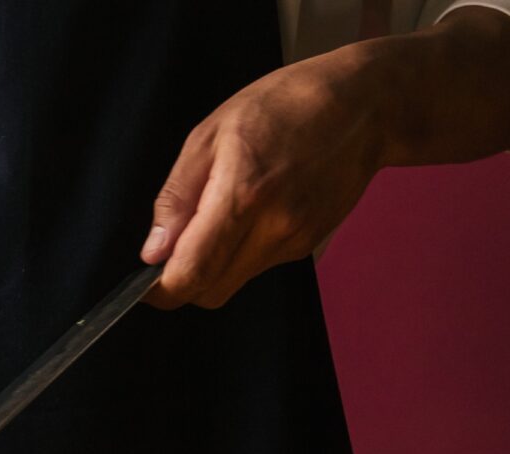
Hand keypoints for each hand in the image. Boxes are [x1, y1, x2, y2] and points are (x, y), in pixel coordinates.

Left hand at [139, 47, 385, 308]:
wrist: (364, 106)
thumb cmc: (284, 105)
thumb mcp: (210, 135)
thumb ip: (177, 198)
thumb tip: (153, 251)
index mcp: (242, 195)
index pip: (192, 273)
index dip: (162, 288)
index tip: (145, 282)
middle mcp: (273, 227)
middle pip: (211, 292)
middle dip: (183, 282)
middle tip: (172, 250)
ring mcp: (295, 240)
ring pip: (233, 283)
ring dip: (211, 267)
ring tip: (216, 216)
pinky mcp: (308, 245)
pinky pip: (257, 267)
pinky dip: (239, 254)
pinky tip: (248, 213)